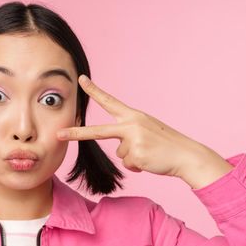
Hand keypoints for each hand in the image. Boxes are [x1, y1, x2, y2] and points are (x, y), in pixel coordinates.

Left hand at [57, 75, 230, 184]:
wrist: (187, 155)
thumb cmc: (166, 144)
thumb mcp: (146, 133)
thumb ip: (128, 136)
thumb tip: (121, 153)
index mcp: (133, 116)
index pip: (109, 101)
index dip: (94, 90)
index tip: (80, 79)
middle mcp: (131, 124)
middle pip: (98, 131)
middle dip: (76, 133)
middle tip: (58, 134)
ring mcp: (133, 139)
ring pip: (120, 154)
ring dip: (133, 157)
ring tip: (150, 153)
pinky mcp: (137, 155)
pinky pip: (129, 164)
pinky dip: (138, 166)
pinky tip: (151, 160)